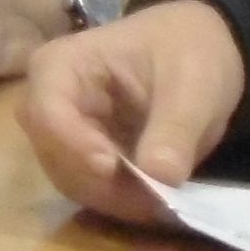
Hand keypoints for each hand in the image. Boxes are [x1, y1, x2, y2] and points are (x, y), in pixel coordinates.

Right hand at [18, 4, 246, 226]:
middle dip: (104, 183)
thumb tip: (160, 176)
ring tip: (163, 201)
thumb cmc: (188, 50)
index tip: (115, 168)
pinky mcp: (81, 159)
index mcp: (61, 65)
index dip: (76, 146)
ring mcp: (61, 135)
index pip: (49, 114)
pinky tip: (156, 201)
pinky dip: (122, 201)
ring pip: (72, 181)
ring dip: (116, 198)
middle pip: (56, 156)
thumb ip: (175, 127)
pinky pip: (91, 190)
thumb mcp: (193, 83)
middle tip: (156, 198)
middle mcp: (47, 103)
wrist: (202, 48)